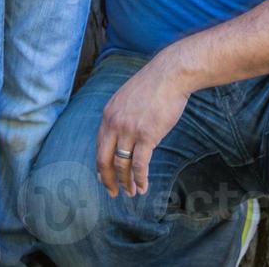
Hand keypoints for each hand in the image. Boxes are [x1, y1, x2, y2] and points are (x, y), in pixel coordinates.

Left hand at [95, 56, 189, 196]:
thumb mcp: (127, 99)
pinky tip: (143, 187)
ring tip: (131, 193)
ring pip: (122, 164)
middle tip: (112, 192)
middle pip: (104, 159)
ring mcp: (129, 130)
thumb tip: (122, 135)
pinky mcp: (147, 135)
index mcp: (108, 114)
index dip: (101, 165)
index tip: (103, 177)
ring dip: (126, 182)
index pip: (99, 146)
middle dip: (107, 179)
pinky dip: (140, 179)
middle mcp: (114, 123)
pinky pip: (140, 164)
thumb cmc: (153, 86)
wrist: (170, 75)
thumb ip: (121, 116)